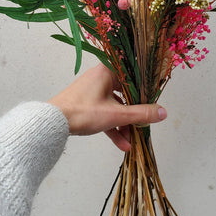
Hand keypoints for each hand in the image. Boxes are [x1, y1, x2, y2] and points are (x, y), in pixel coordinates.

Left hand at [48, 64, 166, 151]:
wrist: (52, 122)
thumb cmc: (82, 112)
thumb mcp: (116, 114)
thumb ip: (141, 114)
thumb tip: (163, 112)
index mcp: (108, 71)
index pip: (134, 76)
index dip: (145, 90)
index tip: (155, 102)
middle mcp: (101, 77)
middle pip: (126, 93)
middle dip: (135, 113)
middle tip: (145, 124)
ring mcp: (93, 90)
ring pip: (115, 105)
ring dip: (124, 123)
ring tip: (132, 140)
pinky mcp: (87, 103)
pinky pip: (105, 112)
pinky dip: (112, 125)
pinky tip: (121, 144)